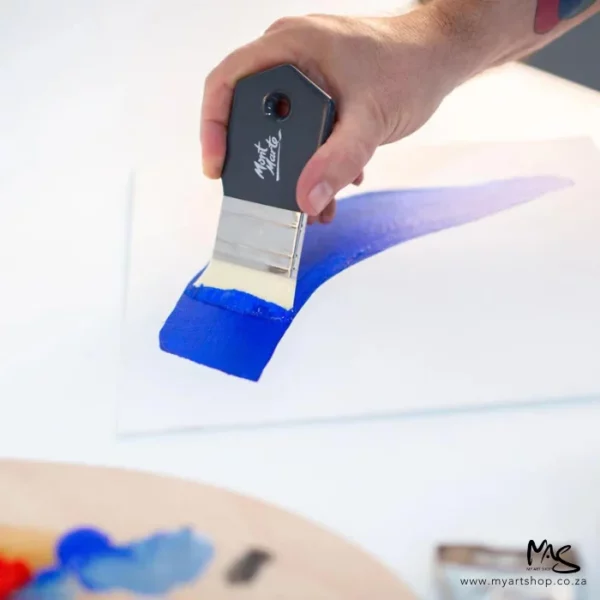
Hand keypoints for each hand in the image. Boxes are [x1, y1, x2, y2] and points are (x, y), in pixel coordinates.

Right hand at [201, 6, 469, 222]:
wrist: (439, 57)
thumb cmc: (408, 68)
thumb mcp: (370, 120)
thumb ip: (338, 161)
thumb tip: (306, 200)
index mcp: (288, 47)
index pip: (226, 82)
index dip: (212, 127)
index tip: (217, 168)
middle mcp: (288, 56)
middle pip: (248, 112)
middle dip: (260, 161)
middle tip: (267, 196)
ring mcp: (302, 73)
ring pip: (276, 127)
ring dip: (291, 168)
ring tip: (312, 202)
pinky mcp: (318, 91)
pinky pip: (300, 129)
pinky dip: (312, 158)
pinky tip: (336, 180)